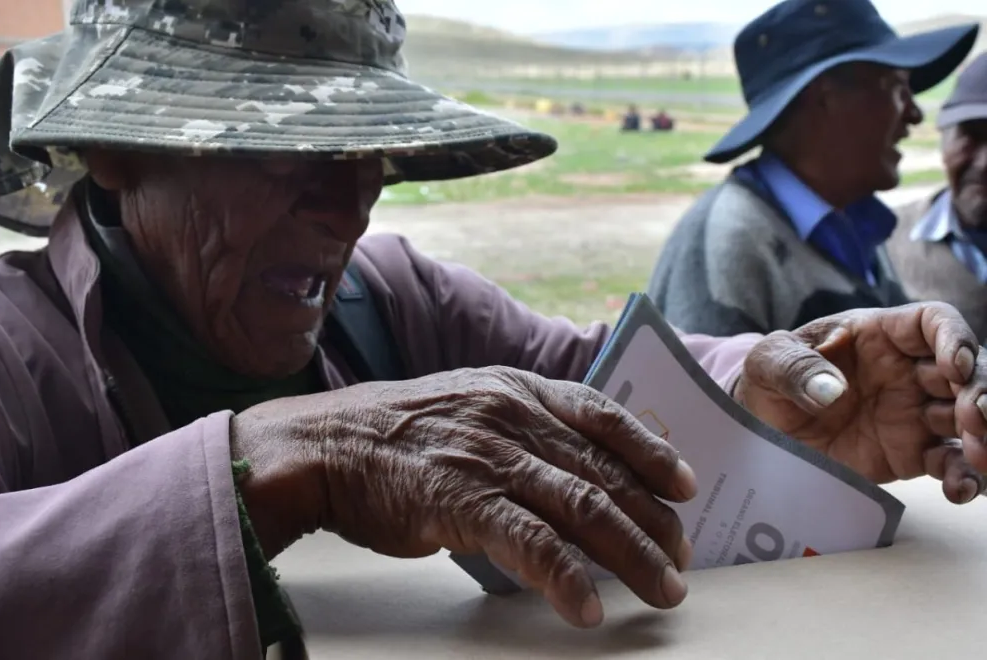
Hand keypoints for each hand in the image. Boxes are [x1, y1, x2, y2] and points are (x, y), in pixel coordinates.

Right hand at [231, 366, 697, 627]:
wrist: (326, 446)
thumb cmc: (396, 434)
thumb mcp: (467, 406)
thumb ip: (520, 427)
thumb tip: (570, 469)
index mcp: (517, 390)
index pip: (603, 415)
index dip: (650, 450)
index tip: (684, 485)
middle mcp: (514, 417)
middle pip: (606, 471)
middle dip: (654, 519)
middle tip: (681, 557)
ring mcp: (491, 457)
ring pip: (585, 507)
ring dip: (634, 554)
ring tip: (664, 590)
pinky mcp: (463, 501)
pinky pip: (532, 544)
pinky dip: (568, 579)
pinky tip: (589, 608)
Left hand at [733, 303, 986, 502]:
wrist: (764, 426)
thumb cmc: (771, 378)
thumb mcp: (767, 362)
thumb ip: (793, 367)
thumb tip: (828, 388)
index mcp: (880, 335)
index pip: (933, 322)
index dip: (953, 338)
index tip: (953, 366)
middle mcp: (908, 370)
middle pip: (967, 372)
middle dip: (980, 391)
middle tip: (976, 417)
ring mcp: (915, 412)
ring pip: (969, 418)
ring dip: (982, 435)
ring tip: (979, 454)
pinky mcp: (913, 453)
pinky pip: (950, 462)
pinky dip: (964, 476)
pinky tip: (960, 490)